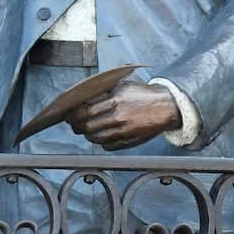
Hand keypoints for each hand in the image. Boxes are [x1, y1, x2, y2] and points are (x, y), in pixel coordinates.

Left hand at [66, 81, 180, 150]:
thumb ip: (102, 93)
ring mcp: (125, 132)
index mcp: (115, 101)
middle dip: (77, 126)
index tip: (68, 115)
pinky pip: (109, 146)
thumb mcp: (121, 87)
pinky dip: (101, 143)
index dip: (73, 115)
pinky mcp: (130, 141)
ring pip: (96, 138)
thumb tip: (81, 100)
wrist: (165, 107)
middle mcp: (119, 117)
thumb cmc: (141, 94)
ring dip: (87, 135)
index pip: (85, 111)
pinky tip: (100, 137)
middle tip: (73, 125)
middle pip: (88, 126)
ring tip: (85, 131)